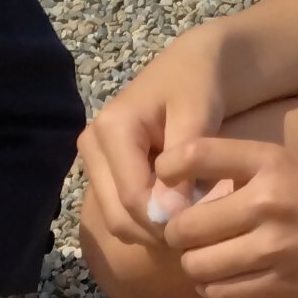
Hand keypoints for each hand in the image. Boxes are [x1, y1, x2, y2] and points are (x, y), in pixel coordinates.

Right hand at [79, 34, 229, 247]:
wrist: (194, 65)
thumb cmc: (200, 84)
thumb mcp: (198, 116)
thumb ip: (183, 168)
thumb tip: (167, 217)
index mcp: (111, 129)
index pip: (132, 198)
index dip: (167, 222)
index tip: (205, 226)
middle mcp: (92, 145)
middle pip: (118, 216)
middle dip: (158, 232)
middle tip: (199, 232)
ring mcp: (94, 160)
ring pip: (118, 221)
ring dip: (153, 231)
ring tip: (191, 222)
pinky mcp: (103, 172)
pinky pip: (122, 213)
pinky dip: (149, 222)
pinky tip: (178, 213)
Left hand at [158, 139, 297, 297]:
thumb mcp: (292, 164)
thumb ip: (242, 172)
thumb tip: (177, 189)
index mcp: (271, 161)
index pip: (196, 153)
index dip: (167, 168)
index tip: (165, 178)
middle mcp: (269, 202)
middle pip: (185, 225)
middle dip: (176, 231)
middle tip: (183, 232)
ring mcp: (276, 248)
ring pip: (197, 265)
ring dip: (192, 263)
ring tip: (204, 256)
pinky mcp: (282, 285)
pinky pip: (220, 292)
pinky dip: (211, 286)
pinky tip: (223, 276)